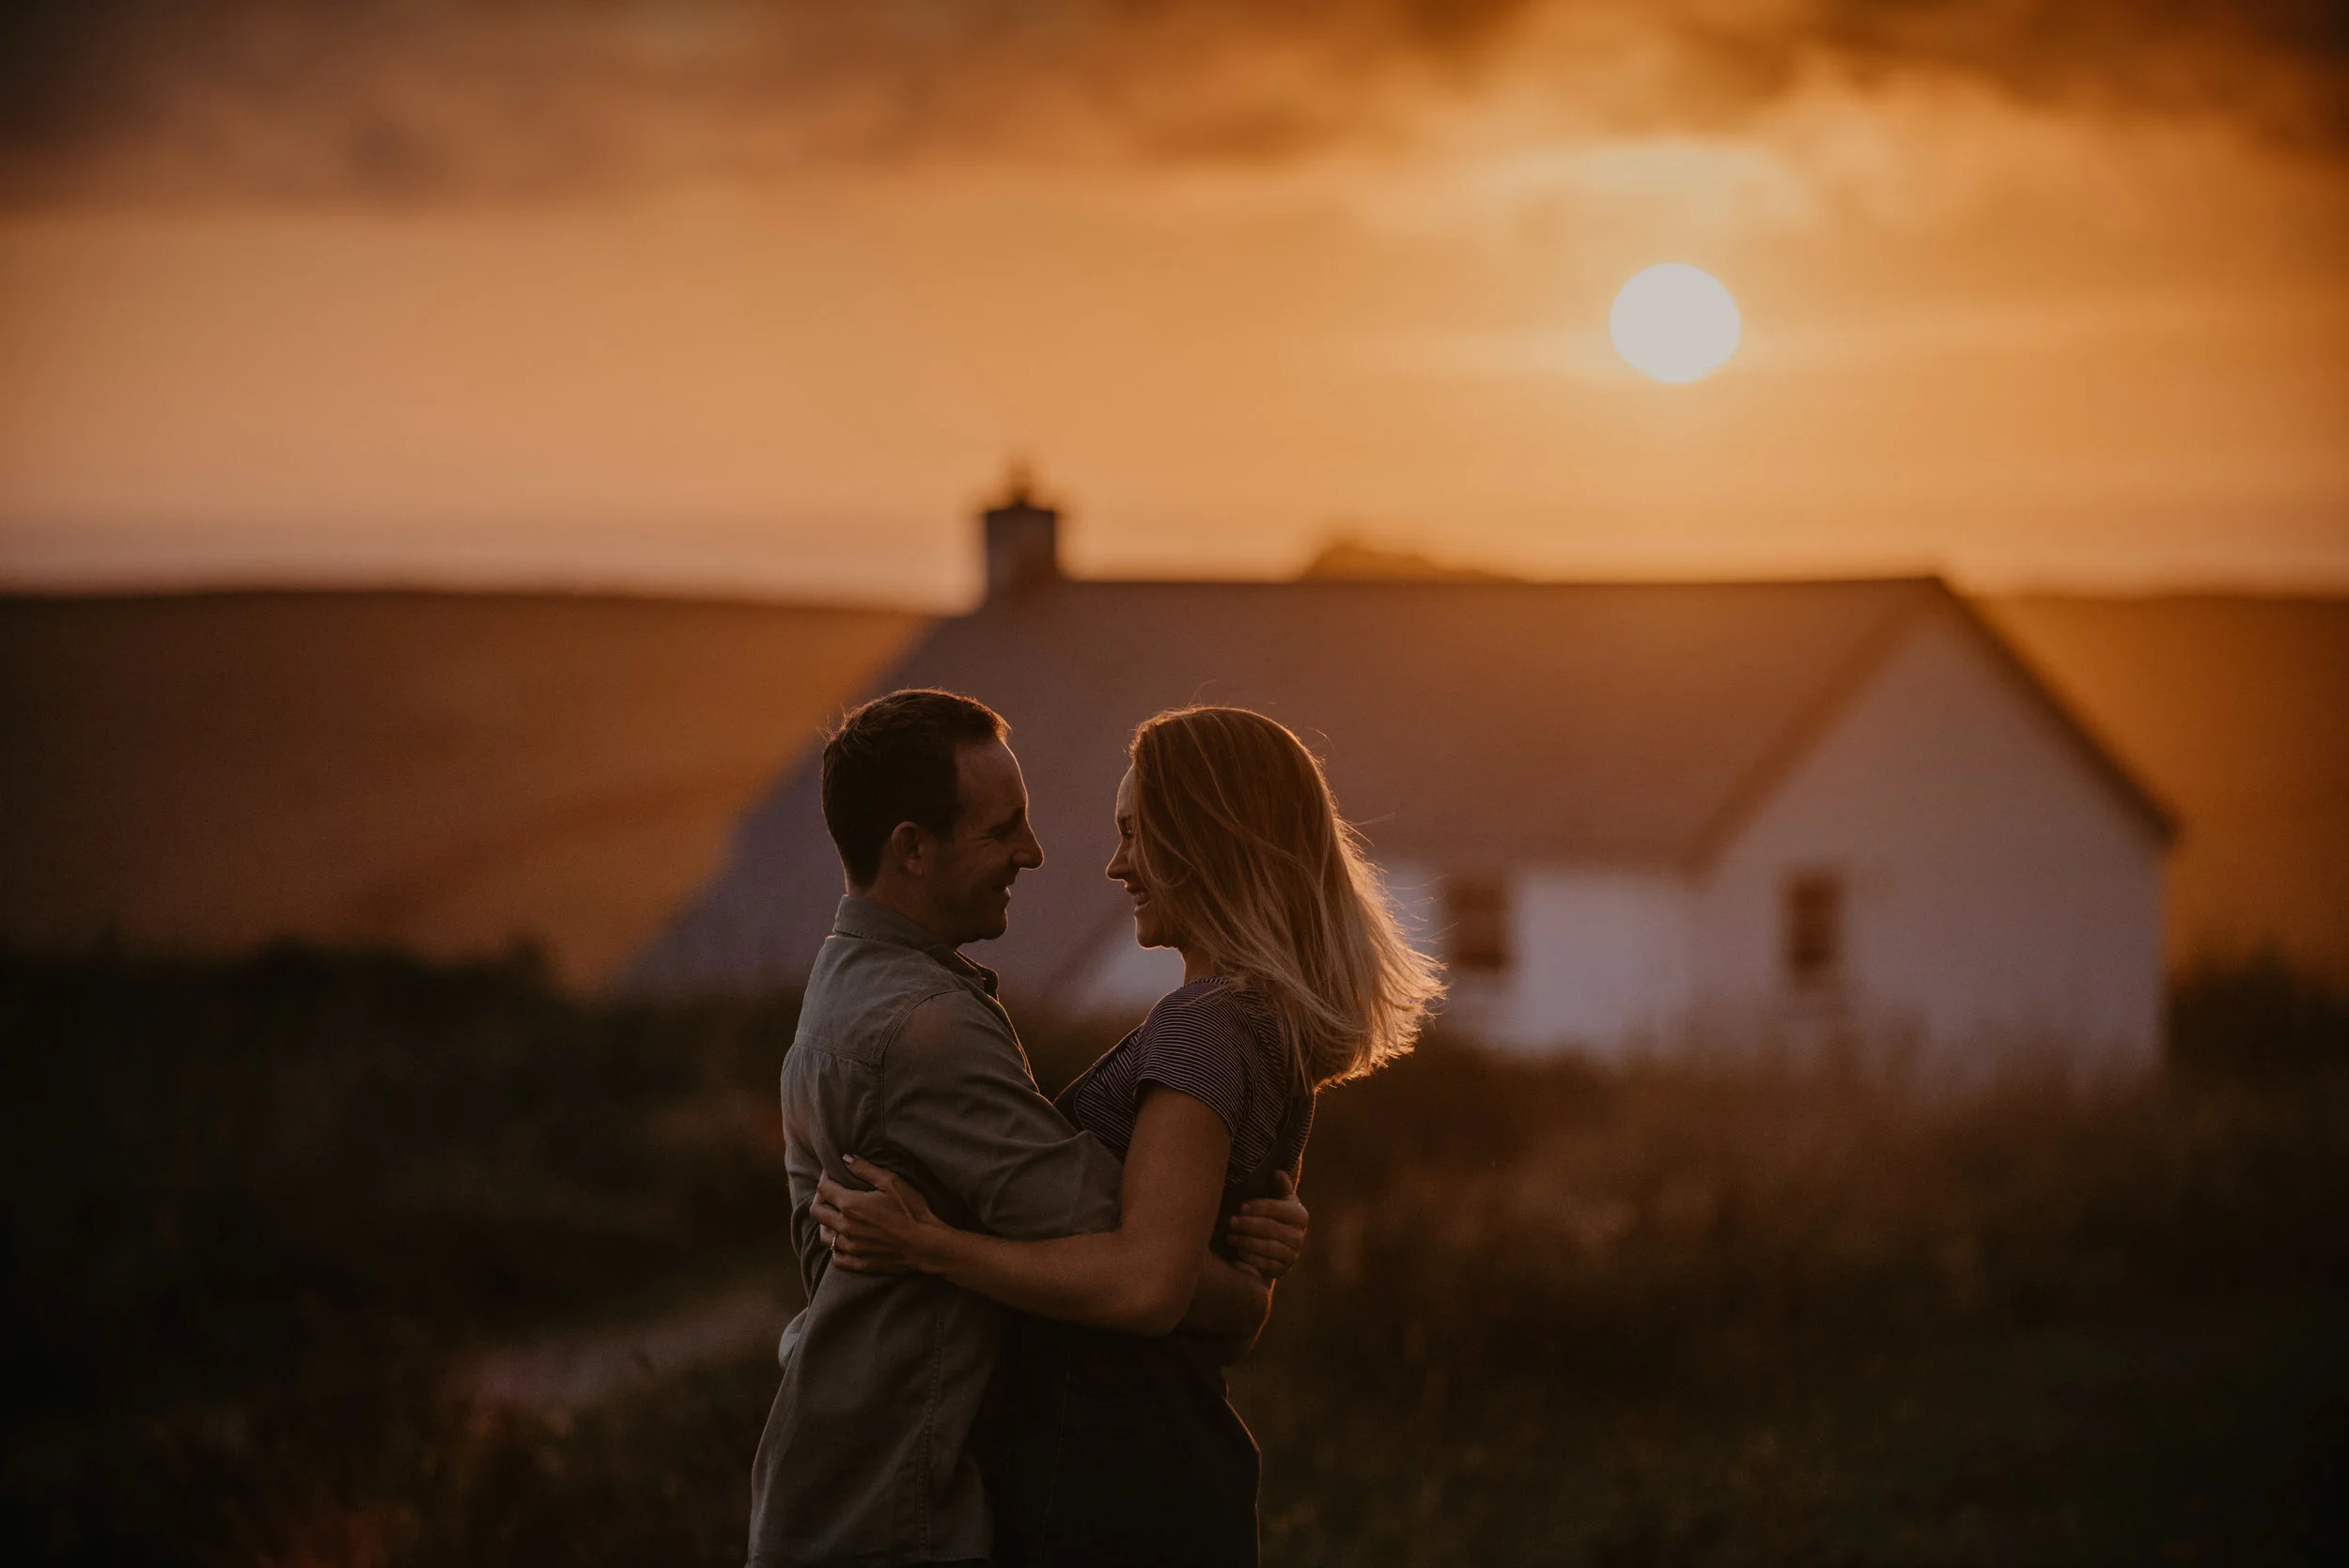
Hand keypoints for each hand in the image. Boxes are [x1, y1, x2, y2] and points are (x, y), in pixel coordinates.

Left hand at [812, 1157, 939, 1274]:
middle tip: (829, 1193)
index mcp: (851, 1205)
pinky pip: (837, 1258)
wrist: (926, 1245)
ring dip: (826, 1224)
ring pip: (824, 1236)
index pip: (823, 1188)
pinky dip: (836, 1249)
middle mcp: (845, 1227)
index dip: (824, 1178)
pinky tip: (843, 1242)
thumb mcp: (892, 1182)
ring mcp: (851, 1247)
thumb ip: (865, 1169)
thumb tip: (845, 1158)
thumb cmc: (911, 1211)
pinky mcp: (859, 1263)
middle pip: (817, 1211)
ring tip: (835, 1217)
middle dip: (820, 1198)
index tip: (831, 1173)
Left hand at [1226, 1170, 1307, 1280]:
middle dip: (1248, 1225)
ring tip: (1229, 1236)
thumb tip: (1276, 1172)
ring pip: (1268, 1247)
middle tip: (1230, 1221)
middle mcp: (1300, 1236)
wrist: (1276, 1246)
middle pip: (1271, 1229)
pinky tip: (1238, 1251)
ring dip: (1246, 1241)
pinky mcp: (1283, 1270)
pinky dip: (1251, 1258)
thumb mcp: (1277, 1199)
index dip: (1259, 1207)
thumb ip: (1279, 1185)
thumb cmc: (1272, 1217)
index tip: (1241, 1206)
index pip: (1278, 1209)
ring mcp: (1293, 1255)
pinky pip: (1266, 1265)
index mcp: (1299, 1215)